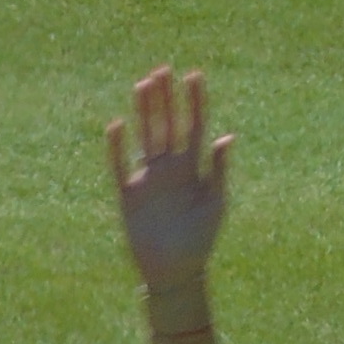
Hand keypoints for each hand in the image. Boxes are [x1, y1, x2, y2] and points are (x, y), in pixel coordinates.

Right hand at [108, 65, 231, 286]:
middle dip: (165, 98)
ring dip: (144, 112)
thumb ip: (218, 171)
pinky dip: (117, 147)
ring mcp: (147, 178)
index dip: (194, 102)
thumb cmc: (200, 241)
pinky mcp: (128, 194)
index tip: (194, 76)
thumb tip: (226, 136)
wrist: (176, 273)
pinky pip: (120, 165)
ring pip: (145, 137)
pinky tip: (117, 125)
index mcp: (192, 168)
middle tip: (163, 70)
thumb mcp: (215, 205)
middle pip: (166, 125)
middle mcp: (169, 168)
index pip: (194, 126)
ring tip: (144, 84)